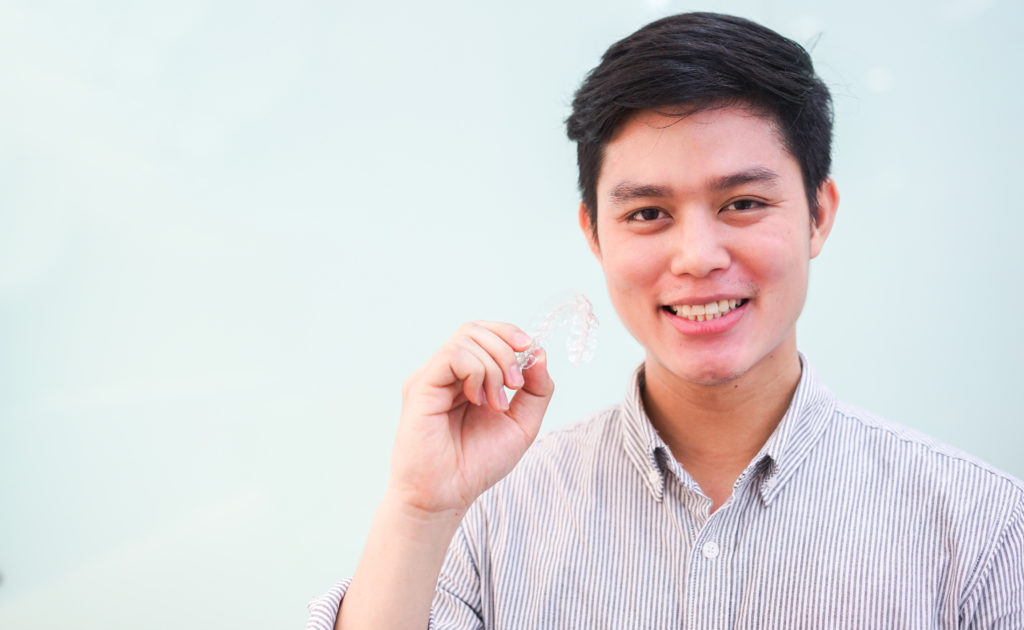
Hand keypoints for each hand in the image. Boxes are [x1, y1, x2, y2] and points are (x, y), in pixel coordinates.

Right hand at [387, 321, 554, 516]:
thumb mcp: (522, 424)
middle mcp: (446, 373)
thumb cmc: (477, 464)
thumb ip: (536, 389)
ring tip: (496, 402)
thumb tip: (539, 352)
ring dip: (494, 366)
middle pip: (476, 329)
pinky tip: (478, 400)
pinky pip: (452, 355)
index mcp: (467, 377)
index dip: (510, 334)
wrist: (446, 496)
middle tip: (515, 385)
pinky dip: (476, 371)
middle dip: (506, 349)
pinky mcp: (420, 386)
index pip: (485, 333)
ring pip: (466, 338)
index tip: (529, 352)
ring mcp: (431, 377)